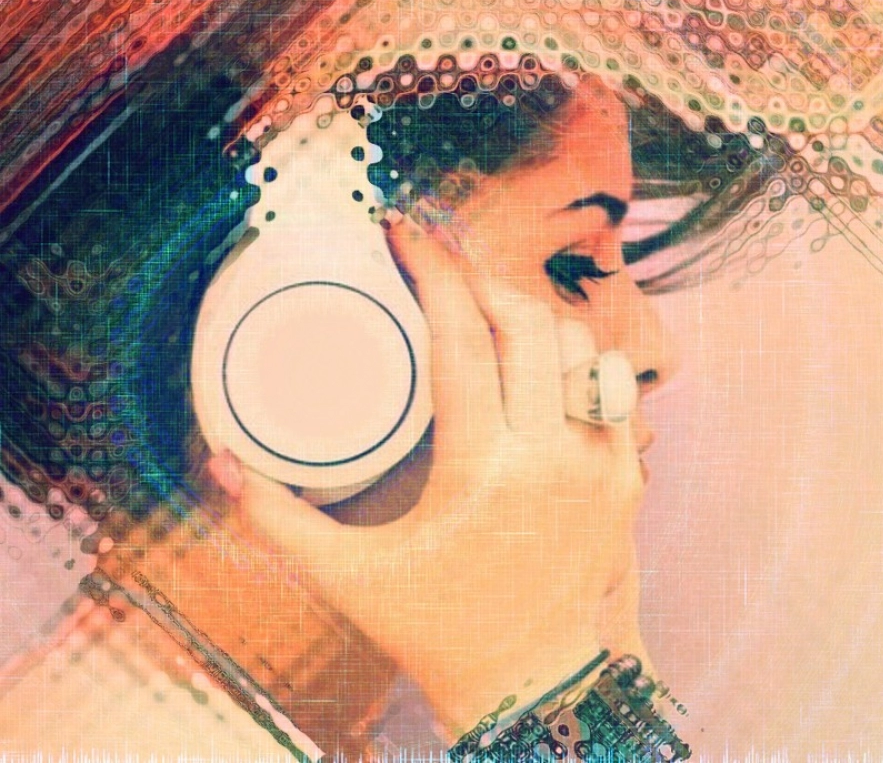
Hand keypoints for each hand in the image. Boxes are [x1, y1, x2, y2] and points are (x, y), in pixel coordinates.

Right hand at [226, 220, 645, 735]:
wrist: (533, 683)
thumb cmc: (435, 628)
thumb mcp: (349, 575)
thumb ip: (277, 518)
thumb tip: (222, 460)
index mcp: (479, 472)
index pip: (459, 339)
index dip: (431, 273)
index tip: (406, 233)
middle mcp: (549, 457)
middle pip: (527, 322)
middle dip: (481, 278)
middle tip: (444, 268)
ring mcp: (598, 465)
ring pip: (578, 347)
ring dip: (531, 316)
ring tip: (487, 309)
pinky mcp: (626, 478)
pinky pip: (609, 388)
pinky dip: (571, 362)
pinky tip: (537, 359)